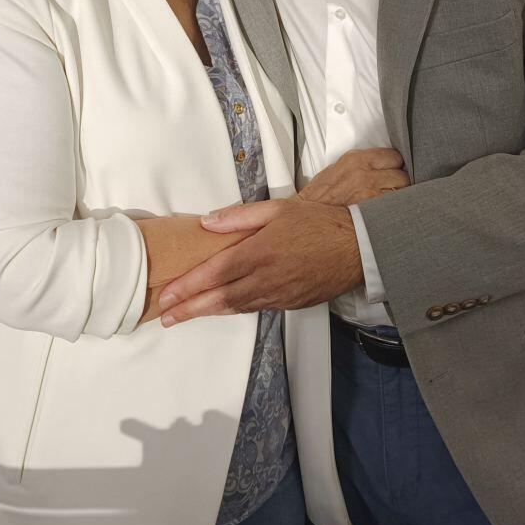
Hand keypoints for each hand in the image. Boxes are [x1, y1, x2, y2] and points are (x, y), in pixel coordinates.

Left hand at [156, 197, 362, 324]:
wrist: (358, 247)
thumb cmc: (321, 223)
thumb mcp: (279, 209)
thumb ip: (239, 217)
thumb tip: (208, 222)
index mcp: (260, 252)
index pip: (215, 273)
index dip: (188, 286)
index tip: (168, 294)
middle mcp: (266, 278)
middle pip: (219, 298)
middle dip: (189, 308)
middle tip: (165, 316)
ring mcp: (279, 295)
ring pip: (236, 307)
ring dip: (208, 311)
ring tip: (185, 314)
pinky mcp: (290, 304)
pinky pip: (256, 309)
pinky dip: (234, 309)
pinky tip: (222, 307)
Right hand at [298, 147, 408, 204]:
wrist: (308, 222)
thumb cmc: (317, 201)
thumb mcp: (333, 171)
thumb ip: (356, 166)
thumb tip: (373, 167)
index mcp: (355, 161)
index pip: (392, 156)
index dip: (395, 165)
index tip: (394, 170)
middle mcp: (366, 175)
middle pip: (402, 174)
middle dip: (400, 181)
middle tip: (393, 188)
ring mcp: (372, 196)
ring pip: (403, 193)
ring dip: (400, 197)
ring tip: (391, 203)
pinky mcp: (374, 215)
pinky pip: (396, 209)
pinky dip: (395, 211)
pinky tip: (388, 214)